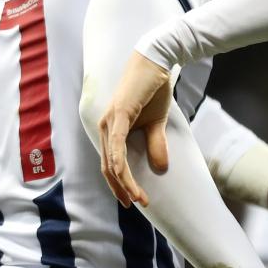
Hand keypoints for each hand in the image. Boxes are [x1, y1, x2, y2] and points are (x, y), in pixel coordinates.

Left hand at [99, 52, 174, 206]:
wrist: (156, 63)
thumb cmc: (153, 90)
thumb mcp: (157, 123)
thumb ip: (155, 144)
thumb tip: (161, 167)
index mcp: (112, 130)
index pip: (110, 164)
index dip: (121, 184)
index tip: (134, 199)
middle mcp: (105, 127)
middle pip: (107, 166)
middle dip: (121, 188)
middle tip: (135, 204)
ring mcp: (110, 120)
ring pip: (112, 159)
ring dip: (124, 181)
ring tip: (138, 197)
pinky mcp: (119, 114)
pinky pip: (116, 143)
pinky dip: (119, 161)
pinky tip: (125, 175)